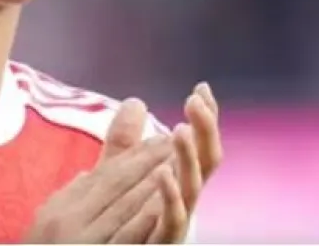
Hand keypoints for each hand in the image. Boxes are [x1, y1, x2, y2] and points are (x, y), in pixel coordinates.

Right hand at [23, 99, 177, 243]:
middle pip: (114, 184)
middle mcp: (65, 222)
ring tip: (178, 162)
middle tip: (177, 140)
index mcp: (59, 210)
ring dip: (151, 182)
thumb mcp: (56, 222)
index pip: (104, 176)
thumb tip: (91, 170)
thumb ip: (79, 194)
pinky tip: (163, 205)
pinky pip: (123, 236)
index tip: (162, 138)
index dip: (136, 155)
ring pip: (121, 206)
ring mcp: (78, 242)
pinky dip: (143, 219)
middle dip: (148, 160)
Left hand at [100, 83, 222, 243]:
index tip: (201, 88)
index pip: (197, 147)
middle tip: (196, 99)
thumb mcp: (113, 181)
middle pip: (206, 164)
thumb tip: (136, 101)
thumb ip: (124, 146)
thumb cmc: (114, 232)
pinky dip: (171, 198)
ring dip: (189, 159)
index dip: (204, 120)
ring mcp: (173, 227)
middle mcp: (181, 205)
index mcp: (175, 188)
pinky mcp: (161, 245)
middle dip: (205, 131)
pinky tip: (163, 173)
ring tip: (180, 129)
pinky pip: (172, 224)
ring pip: (192, 190)